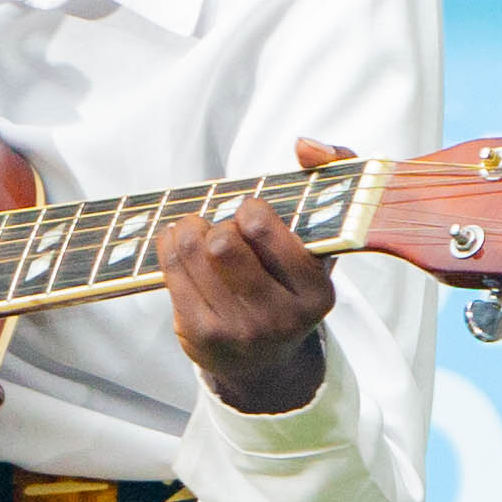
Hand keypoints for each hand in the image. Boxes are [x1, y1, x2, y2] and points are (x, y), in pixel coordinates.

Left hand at [157, 135, 348, 417]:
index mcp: (317, 292)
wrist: (264, 357)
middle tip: (222, 225)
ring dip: (187, 229)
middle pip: (221, 242)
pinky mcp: (201, 336)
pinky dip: (169, 246)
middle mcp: (280, 318)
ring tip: (197, 230)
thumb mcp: (325, 231)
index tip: (251, 214)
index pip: (261, 228)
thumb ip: (333, 172)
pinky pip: (170, 271)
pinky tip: (178, 246)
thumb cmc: (291, 277)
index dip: (249, 210)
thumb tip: (305, 145)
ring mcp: (239, 331)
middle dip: (216, 222)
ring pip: (190, 253)